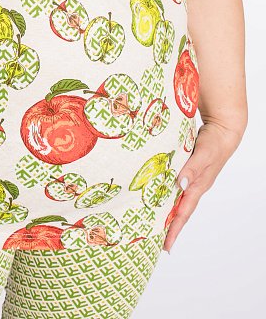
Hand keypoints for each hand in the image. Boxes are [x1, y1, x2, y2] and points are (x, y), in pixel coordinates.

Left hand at [163, 121, 244, 252]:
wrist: (222, 131)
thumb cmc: (215, 143)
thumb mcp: (203, 154)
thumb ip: (192, 169)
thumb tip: (180, 184)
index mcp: (199, 186)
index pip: (184, 212)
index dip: (175, 228)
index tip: (167, 245)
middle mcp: (195, 185)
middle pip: (180, 210)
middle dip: (169, 226)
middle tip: (155, 239)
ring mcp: (192, 178)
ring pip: (177, 198)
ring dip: (168, 210)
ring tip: (154, 220)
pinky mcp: (189, 169)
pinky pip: (176, 185)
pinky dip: (168, 191)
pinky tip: (158, 192)